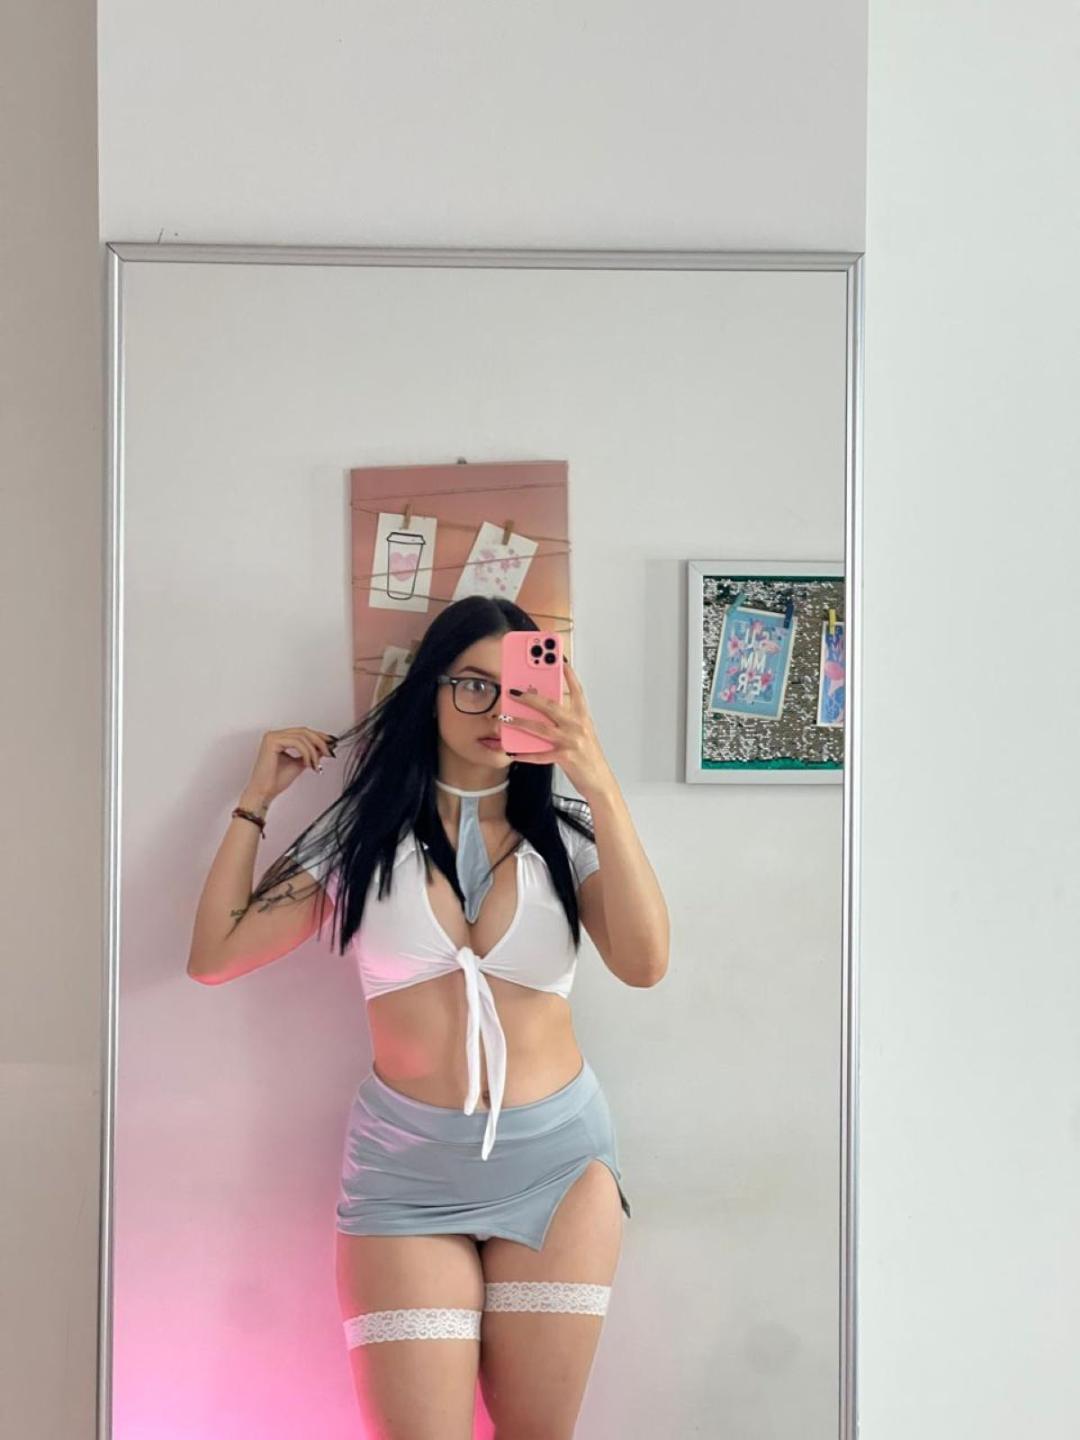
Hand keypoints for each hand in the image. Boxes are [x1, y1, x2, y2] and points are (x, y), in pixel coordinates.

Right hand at [242, 727, 336, 805]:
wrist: (264, 792)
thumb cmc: (276, 781)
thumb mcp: (300, 764)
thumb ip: (311, 754)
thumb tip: (325, 748)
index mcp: (279, 738)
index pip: (303, 732)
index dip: (319, 736)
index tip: (332, 743)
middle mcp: (275, 735)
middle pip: (304, 731)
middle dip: (320, 741)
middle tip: (329, 752)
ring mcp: (272, 736)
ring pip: (302, 736)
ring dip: (314, 750)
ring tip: (316, 764)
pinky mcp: (272, 741)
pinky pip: (297, 742)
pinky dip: (306, 752)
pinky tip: (308, 763)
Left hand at [501, 659, 615, 799]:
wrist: (599, 781)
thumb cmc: (589, 756)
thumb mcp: (582, 732)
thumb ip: (566, 720)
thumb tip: (543, 709)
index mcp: (583, 717)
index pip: (576, 690)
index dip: (568, 674)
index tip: (558, 660)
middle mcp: (578, 726)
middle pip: (550, 706)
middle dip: (529, 697)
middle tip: (513, 691)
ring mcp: (571, 741)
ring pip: (540, 728)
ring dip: (520, 722)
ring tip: (504, 718)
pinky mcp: (565, 757)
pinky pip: (539, 754)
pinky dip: (525, 753)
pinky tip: (513, 751)